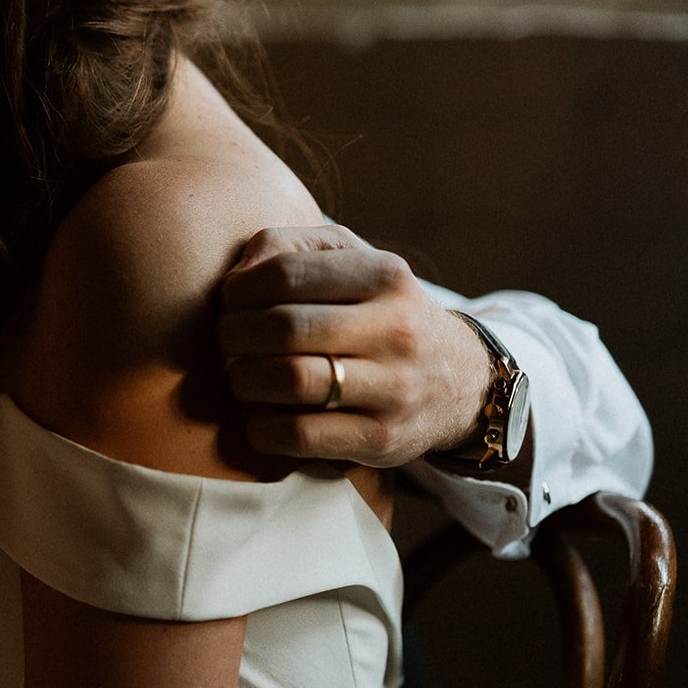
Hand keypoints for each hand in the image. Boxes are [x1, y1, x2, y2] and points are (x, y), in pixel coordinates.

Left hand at [216, 226, 488, 467]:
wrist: (459, 380)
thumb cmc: (377, 312)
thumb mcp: (351, 261)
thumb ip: (288, 248)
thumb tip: (236, 277)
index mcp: (385, 275)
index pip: (285, 274)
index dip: (238, 290)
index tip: (231, 303)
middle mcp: (397, 329)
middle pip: (282, 328)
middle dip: (234, 336)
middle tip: (228, 343)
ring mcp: (394, 387)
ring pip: (289, 380)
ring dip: (243, 381)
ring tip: (242, 377)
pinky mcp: (383, 438)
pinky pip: (299, 435)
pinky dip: (262, 428)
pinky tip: (261, 418)